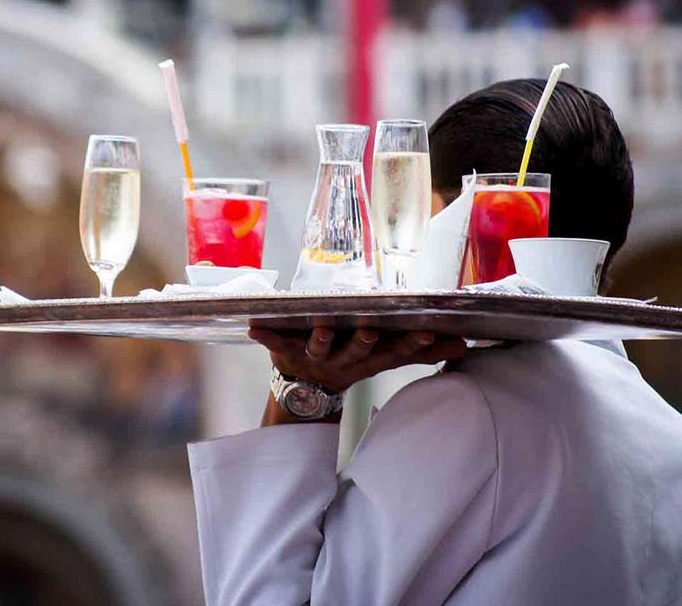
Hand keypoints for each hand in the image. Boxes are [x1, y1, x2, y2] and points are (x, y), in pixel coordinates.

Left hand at [248, 325, 465, 394]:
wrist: (305, 392)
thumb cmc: (351, 361)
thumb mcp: (385, 359)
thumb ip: (420, 351)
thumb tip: (463, 345)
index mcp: (368, 360)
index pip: (393, 353)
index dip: (409, 346)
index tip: (426, 334)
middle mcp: (343, 361)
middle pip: (356, 352)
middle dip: (363, 342)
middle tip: (370, 330)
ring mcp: (314, 358)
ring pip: (319, 347)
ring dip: (320, 338)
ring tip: (321, 326)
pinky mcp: (286, 353)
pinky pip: (274, 344)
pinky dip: (264, 336)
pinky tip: (253, 326)